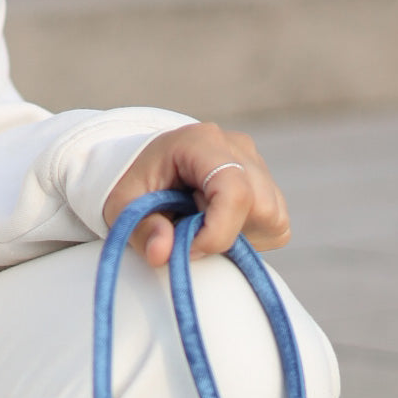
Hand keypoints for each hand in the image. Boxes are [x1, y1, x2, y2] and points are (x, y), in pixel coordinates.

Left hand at [103, 122, 291, 265]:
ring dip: (240, 235)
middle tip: (189, 231)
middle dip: (226, 233)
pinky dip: (251, 236)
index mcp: (202, 142)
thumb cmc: (136, 187)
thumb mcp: (121, 207)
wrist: (151, 171)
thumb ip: (140, 230)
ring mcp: (258, 165)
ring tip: (203, 223)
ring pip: (272, 217)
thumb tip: (162, 254)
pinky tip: (221, 224)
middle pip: (259, 207)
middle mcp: (239, 148)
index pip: (234, 191)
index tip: (190, 249)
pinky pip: (276, 225)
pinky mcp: (269, 186)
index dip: (218, 231)